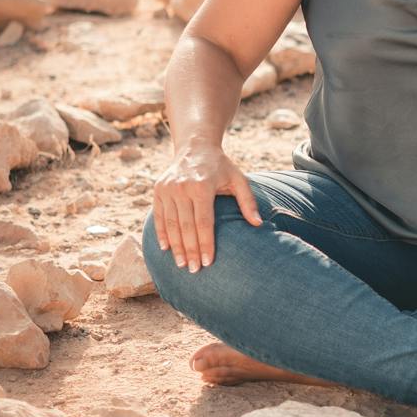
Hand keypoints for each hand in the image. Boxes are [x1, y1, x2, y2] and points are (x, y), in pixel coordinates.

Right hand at [151, 144, 261, 271]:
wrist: (195, 146)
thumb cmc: (221, 167)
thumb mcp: (238, 179)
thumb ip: (248, 201)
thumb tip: (258, 224)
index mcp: (202, 186)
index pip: (204, 222)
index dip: (205, 244)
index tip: (208, 262)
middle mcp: (182, 187)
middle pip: (186, 226)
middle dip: (190, 251)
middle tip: (194, 271)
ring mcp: (167, 188)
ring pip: (170, 224)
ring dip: (175, 246)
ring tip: (181, 264)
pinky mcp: (158, 190)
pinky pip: (159, 216)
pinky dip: (161, 233)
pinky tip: (166, 249)